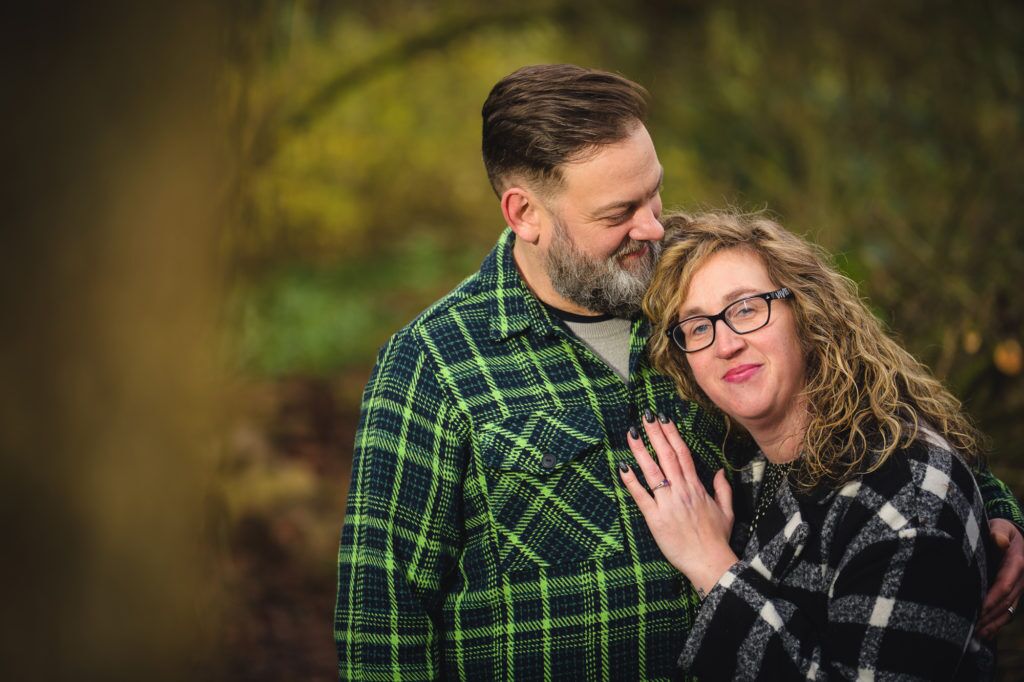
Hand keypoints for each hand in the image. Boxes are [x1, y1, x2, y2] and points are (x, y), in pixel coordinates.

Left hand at [619, 416, 736, 594]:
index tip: (664, 419)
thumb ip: (723, 489)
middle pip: (666, 456)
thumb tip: (721, 471)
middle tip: (645, 415)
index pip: (682, 454)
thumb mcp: (727, 511)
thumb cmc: (718, 539)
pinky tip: (622, 467)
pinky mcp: (656, 519)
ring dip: (640, 451)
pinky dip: (631, 481)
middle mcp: (681, 491)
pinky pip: (641, 496)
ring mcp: (668, 504)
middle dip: (655, 434)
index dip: (672, 434)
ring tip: (631, 433)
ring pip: (652, 471)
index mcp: (697, 487)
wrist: (710, 563)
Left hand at [977, 518, 1022, 637]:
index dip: (992, 598)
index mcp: (1018, 563)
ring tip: (977, 634)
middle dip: (990, 615)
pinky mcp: (1013, 595)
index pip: (1005, 584)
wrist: (1012, 536)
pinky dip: (997, 624)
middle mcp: (1020, 580)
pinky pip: (1007, 612)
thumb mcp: (1001, 526)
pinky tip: (984, 634)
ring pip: (1007, 610)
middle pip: (1006, 602)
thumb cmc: (1002, 530)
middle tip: (973, 626)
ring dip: (993, 624)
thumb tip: (998, 540)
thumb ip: (999, 532)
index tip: (979, 608)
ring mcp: (1018, 589)